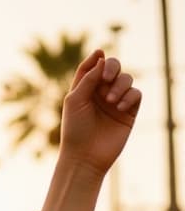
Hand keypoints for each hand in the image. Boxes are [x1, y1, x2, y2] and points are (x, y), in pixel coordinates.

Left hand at [59, 50, 141, 176]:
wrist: (85, 157)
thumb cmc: (75, 130)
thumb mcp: (76, 99)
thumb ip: (89, 78)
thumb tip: (103, 59)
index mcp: (85, 89)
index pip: (93, 67)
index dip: (96, 58)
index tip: (99, 53)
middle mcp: (101, 93)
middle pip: (113, 67)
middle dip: (112, 67)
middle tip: (106, 78)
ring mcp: (116, 102)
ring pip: (126, 79)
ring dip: (120, 85)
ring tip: (110, 101)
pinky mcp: (128, 113)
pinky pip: (136, 94)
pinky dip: (129, 96)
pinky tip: (119, 107)